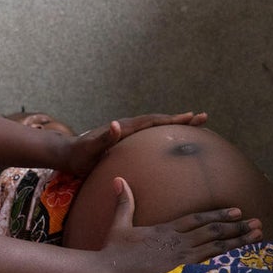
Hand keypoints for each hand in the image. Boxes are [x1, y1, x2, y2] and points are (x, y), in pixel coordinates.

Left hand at [62, 111, 208, 175]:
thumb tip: (116, 124)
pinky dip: (165, 136)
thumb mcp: (90, 149)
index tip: (192, 116)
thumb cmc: (79, 155)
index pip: (154, 121)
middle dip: (182, 120)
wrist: (68, 155)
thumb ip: (103, 138)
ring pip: (157, 128)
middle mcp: (129, 127)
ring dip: (176, 126)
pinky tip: (172, 143)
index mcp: (125, 128)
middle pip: (160, 121)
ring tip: (195, 126)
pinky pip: (151, 137)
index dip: (173, 119)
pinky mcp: (127, 142)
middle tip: (203, 117)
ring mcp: (129, 134)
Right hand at [97, 177, 261, 272]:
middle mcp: (177, 242)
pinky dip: (226, 261)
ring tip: (257, 236)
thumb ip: (124, 203)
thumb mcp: (118, 225)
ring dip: (238, 241)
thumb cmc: (114, 252)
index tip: (236, 210)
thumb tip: (119, 179)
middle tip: (256, 222)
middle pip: (213, 231)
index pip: (198, 219)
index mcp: (166, 230)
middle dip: (236, 226)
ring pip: (216, 247)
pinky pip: (209, 265)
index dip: (218, 214)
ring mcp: (181, 258)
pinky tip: (240, 260)